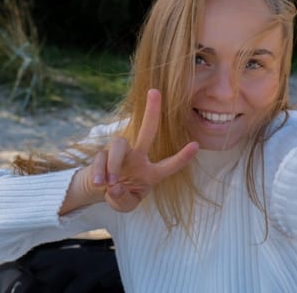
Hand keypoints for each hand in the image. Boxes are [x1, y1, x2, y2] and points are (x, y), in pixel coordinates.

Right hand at [90, 88, 198, 211]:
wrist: (99, 190)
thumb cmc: (121, 195)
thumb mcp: (125, 205)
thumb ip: (123, 199)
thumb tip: (115, 187)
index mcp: (151, 172)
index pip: (169, 164)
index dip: (182, 157)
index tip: (196, 145)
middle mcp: (138, 157)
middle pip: (148, 130)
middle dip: (152, 111)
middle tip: (155, 91)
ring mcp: (121, 154)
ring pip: (119, 143)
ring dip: (114, 163)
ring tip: (110, 182)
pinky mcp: (102, 154)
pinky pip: (100, 157)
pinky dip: (99, 171)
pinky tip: (99, 183)